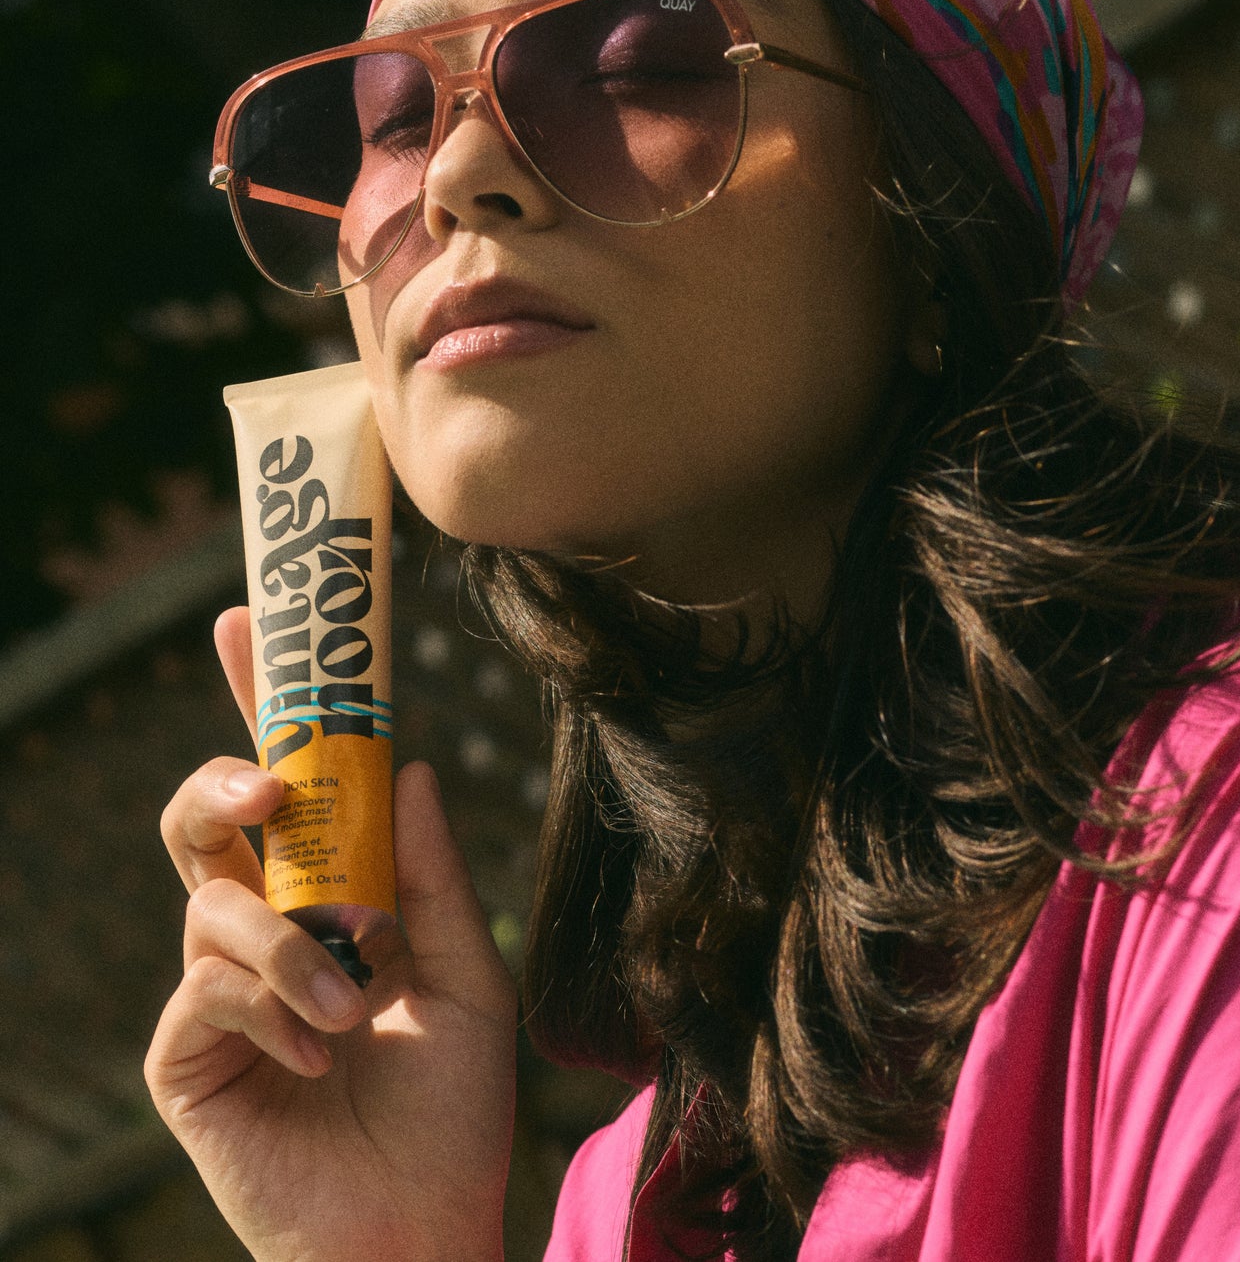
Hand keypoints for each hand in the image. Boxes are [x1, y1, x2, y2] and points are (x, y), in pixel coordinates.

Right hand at [145, 607, 516, 1261]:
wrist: (422, 1227)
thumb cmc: (452, 1106)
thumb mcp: (465, 973)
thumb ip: (432, 875)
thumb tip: (411, 767)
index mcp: (331, 899)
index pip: (284, 788)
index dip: (260, 707)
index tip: (245, 624)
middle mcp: (265, 930)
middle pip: (204, 815)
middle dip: (225, 777)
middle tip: (267, 783)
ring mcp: (218, 992)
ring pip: (211, 902)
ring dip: (293, 947)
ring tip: (355, 1009)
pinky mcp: (188, 1056)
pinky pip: (205, 989)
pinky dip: (274, 1008)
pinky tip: (322, 1058)